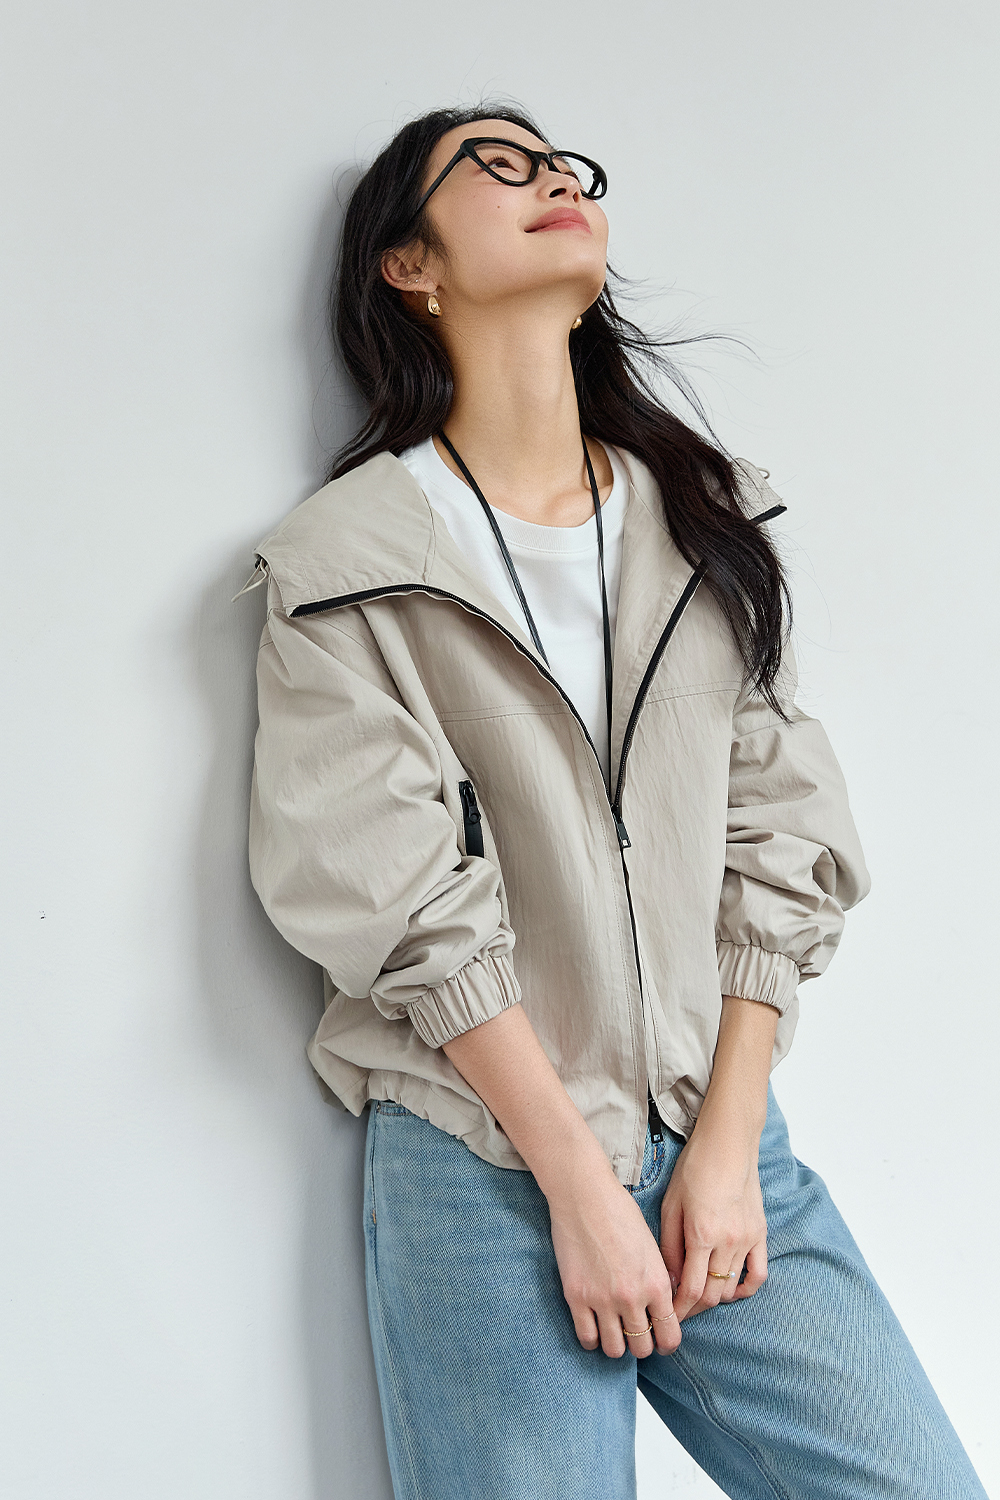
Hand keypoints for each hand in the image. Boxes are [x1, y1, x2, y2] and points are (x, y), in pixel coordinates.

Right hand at [546, 1150, 680, 1360]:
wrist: (584, 1195)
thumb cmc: (619, 1212)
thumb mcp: (651, 1246)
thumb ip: (659, 1279)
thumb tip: (664, 1306)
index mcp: (657, 1283)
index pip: (670, 1336)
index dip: (666, 1344)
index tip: (660, 1341)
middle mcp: (633, 1297)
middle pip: (642, 1348)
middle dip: (641, 1345)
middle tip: (634, 1334)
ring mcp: (603, 1300)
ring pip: (615, 1350)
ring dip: (617, 1345)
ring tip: (613, 1331)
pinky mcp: (576, 1297)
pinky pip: (587, 1338)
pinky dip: (592, 1340)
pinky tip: (594, 1328)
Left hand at [659, 1114, 767, 1320]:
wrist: (728, 1145)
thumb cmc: (694, 1169)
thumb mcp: (671, 1205)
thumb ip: (669, 1246)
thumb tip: (669, 1279)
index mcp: (702, 1235)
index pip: (692, 1289)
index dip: (679, 1310)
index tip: (669, 1317)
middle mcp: (728, 1242)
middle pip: (712, 1294)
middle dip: (694, 1308)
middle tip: (679, 1310)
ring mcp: (748, 1239)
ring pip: (732, 1287)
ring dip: (714, 1298)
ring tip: (698, 1297)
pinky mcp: (761, 1234)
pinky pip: (758, 1274)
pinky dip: (745, 1288)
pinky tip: (730, 1289)